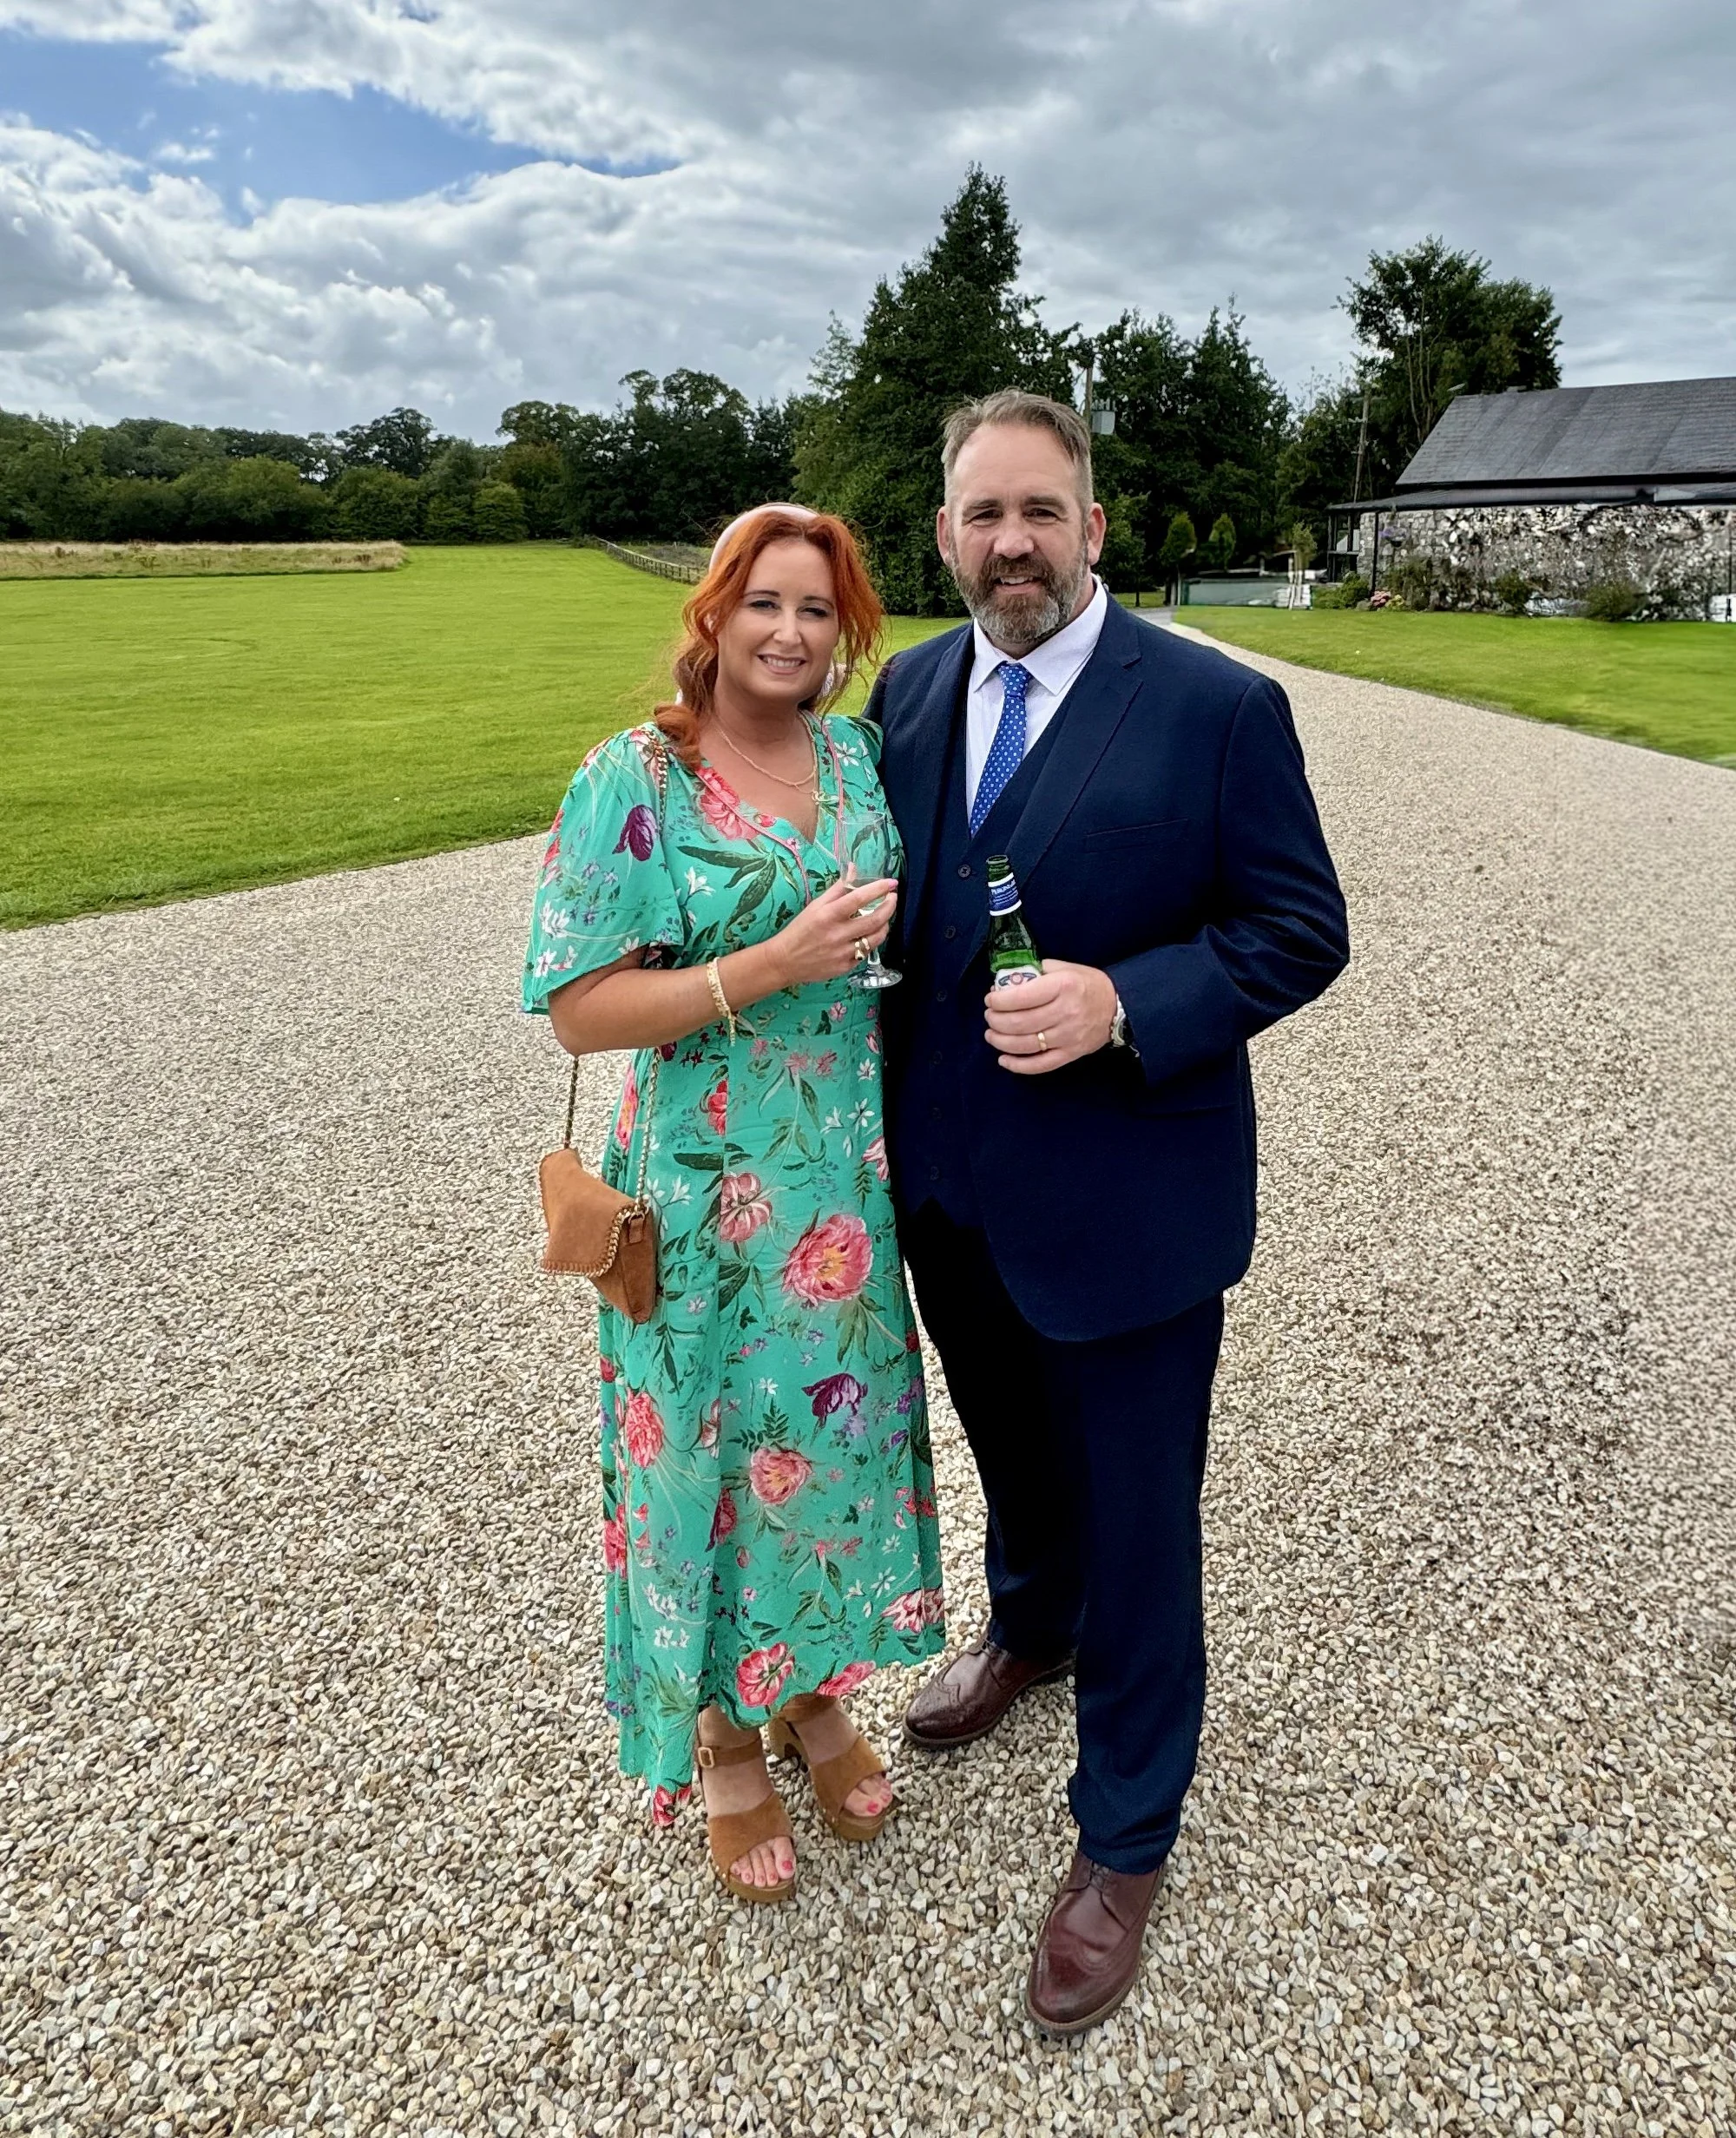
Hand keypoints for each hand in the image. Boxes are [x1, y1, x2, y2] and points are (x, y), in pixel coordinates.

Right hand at [771, 869, 898, 986]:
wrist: (784, 961)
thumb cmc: (800, 929)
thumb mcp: (816, 906)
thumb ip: (838, 888)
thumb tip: (853, 869)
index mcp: (828, 915)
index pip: (859, 898)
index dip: (879, 889)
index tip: (891, 883)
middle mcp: (837, 934)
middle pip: (874, 919)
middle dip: (889, 906)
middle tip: (893, 898)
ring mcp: (842, 953)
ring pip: (875, 938)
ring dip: (885, 925)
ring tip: (885, 917)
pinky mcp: (845, 967)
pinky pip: (865, 953)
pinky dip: (870, 942)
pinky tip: (867, 935)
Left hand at [983, 960, 1117, 1073]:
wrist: (1118, 1006)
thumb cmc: (1088, 984)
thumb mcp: (1065, 967)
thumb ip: (1037, 971)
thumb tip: (1007, 982)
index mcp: (1063, 986)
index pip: (1021, 997)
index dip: (998, 1001)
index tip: (990, 1000)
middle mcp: (1065, 1012)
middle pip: (1019, 1023)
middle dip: (996, 1021)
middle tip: (989, 1016)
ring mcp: (1068, 1037)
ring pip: (1025, 1045)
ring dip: (1001, 1041)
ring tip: (991, 1035)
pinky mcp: (1071, 1054)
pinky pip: (1041, 1065)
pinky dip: (1019, 1066)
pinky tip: (1004, 1060)